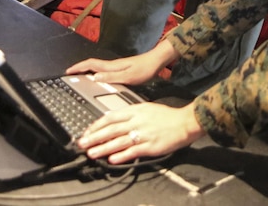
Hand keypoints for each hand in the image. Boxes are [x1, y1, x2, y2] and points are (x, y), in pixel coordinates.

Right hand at [67, 51, 165, 85]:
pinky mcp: (121, 68)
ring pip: (97, 66)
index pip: (91, 64)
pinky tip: (98, 77)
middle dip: (79, 68)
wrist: (157, 61)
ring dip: (86, 70)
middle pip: (92, 64)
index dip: (78, 67)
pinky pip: (104, 69)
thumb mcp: (129, 76)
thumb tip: (95, 77)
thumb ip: (112, 77)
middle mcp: (112, 65)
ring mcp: (117, 66)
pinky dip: (95, 72)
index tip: (68, 71)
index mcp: (112, 66)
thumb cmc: (145, 69)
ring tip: (79, 76)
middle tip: (70, 74)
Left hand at [78, 101, 205, 163]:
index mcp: (135, 111)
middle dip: (94, 137)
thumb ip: (130, 114)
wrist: (185, 122)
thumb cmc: (167, 116)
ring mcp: (143, 134)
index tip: (87, 131)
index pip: (111, 117)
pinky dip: (122, 155)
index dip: (96, 125)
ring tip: (92, 153)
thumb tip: (113, 121)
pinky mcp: (150, 146)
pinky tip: (112, 159)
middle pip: (111, 129)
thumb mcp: (146, 108)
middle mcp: (137, 121)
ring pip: (119, 141)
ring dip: (103, 148)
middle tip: (82, 143)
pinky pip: (133, 151)